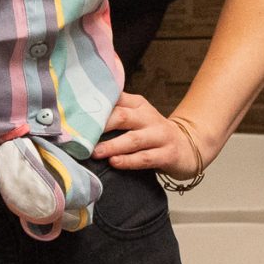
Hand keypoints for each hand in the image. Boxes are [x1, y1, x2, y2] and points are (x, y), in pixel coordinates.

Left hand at [92, 90, 215, 177]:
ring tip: (95, 153)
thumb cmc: (153, 132)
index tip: (75, 116)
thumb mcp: (138, 116)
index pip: (116, 100)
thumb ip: (115, 111)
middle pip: (122, 117)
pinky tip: (115, 162)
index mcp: (139, 105)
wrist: (188, 146)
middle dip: (100, 127)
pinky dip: (128, 161)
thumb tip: (80, 114)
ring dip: (112, 146)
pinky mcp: (167, 154)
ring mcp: (160, 136)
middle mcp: (149, 117)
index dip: (95, 107)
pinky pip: (145, 158)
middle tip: (80, 136)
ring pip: (133, 139)